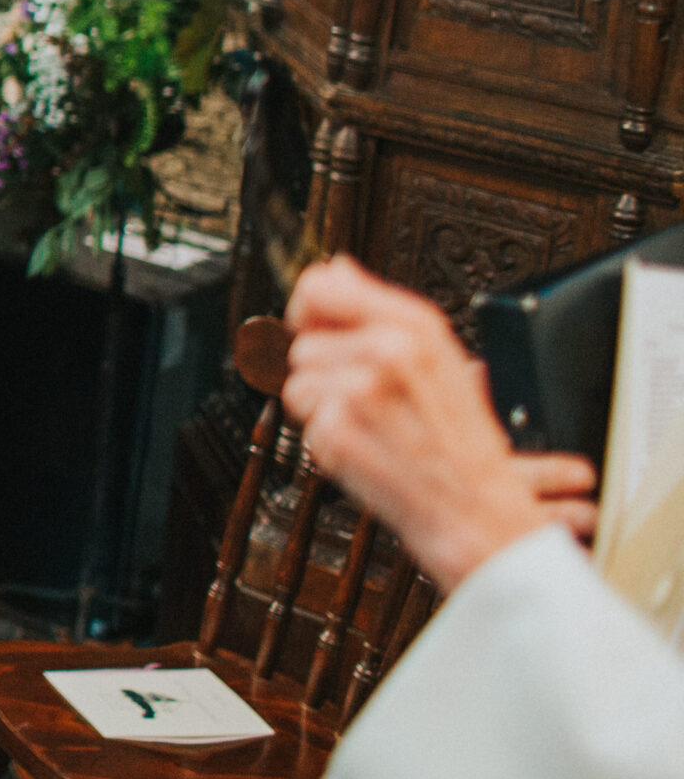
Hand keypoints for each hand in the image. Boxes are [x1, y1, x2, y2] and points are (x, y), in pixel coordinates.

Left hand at [283, 256, 594, 591]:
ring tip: (371, 424)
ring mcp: (361, 389)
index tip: (318, 325)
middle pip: (303, 340)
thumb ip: (380, 309)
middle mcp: (388, 349)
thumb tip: (335, 268)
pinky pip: (304, 421)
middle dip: (325, 370)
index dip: (309, 307)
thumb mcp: (441, 358)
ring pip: (298, 381)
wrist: (480, 510)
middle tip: (368, 398)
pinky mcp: (338, 428)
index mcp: (417, 325)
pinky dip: (326, 439)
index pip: (320, 285)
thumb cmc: (463, 440)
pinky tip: (366, 447)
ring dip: (323, 406)